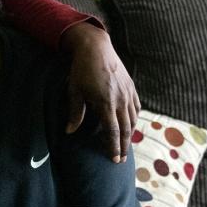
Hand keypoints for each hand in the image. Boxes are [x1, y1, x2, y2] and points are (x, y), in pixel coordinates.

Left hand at [62, 23, 139, 162]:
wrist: (96, 47)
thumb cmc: (82, 69)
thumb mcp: (75, 91)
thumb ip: (75, 113)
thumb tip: (69, 131)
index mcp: (106, 103)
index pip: (112, 131)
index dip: (113, 147)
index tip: (115, 159)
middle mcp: (120, 100)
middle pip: (126, 129)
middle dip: (123, 146)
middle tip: (122, 159)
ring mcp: (128, 93)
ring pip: (133, 119)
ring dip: (130, 134)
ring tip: (126, 145)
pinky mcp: (131, 87)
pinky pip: (136, 107)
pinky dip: (135, 118)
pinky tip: (131, 123)